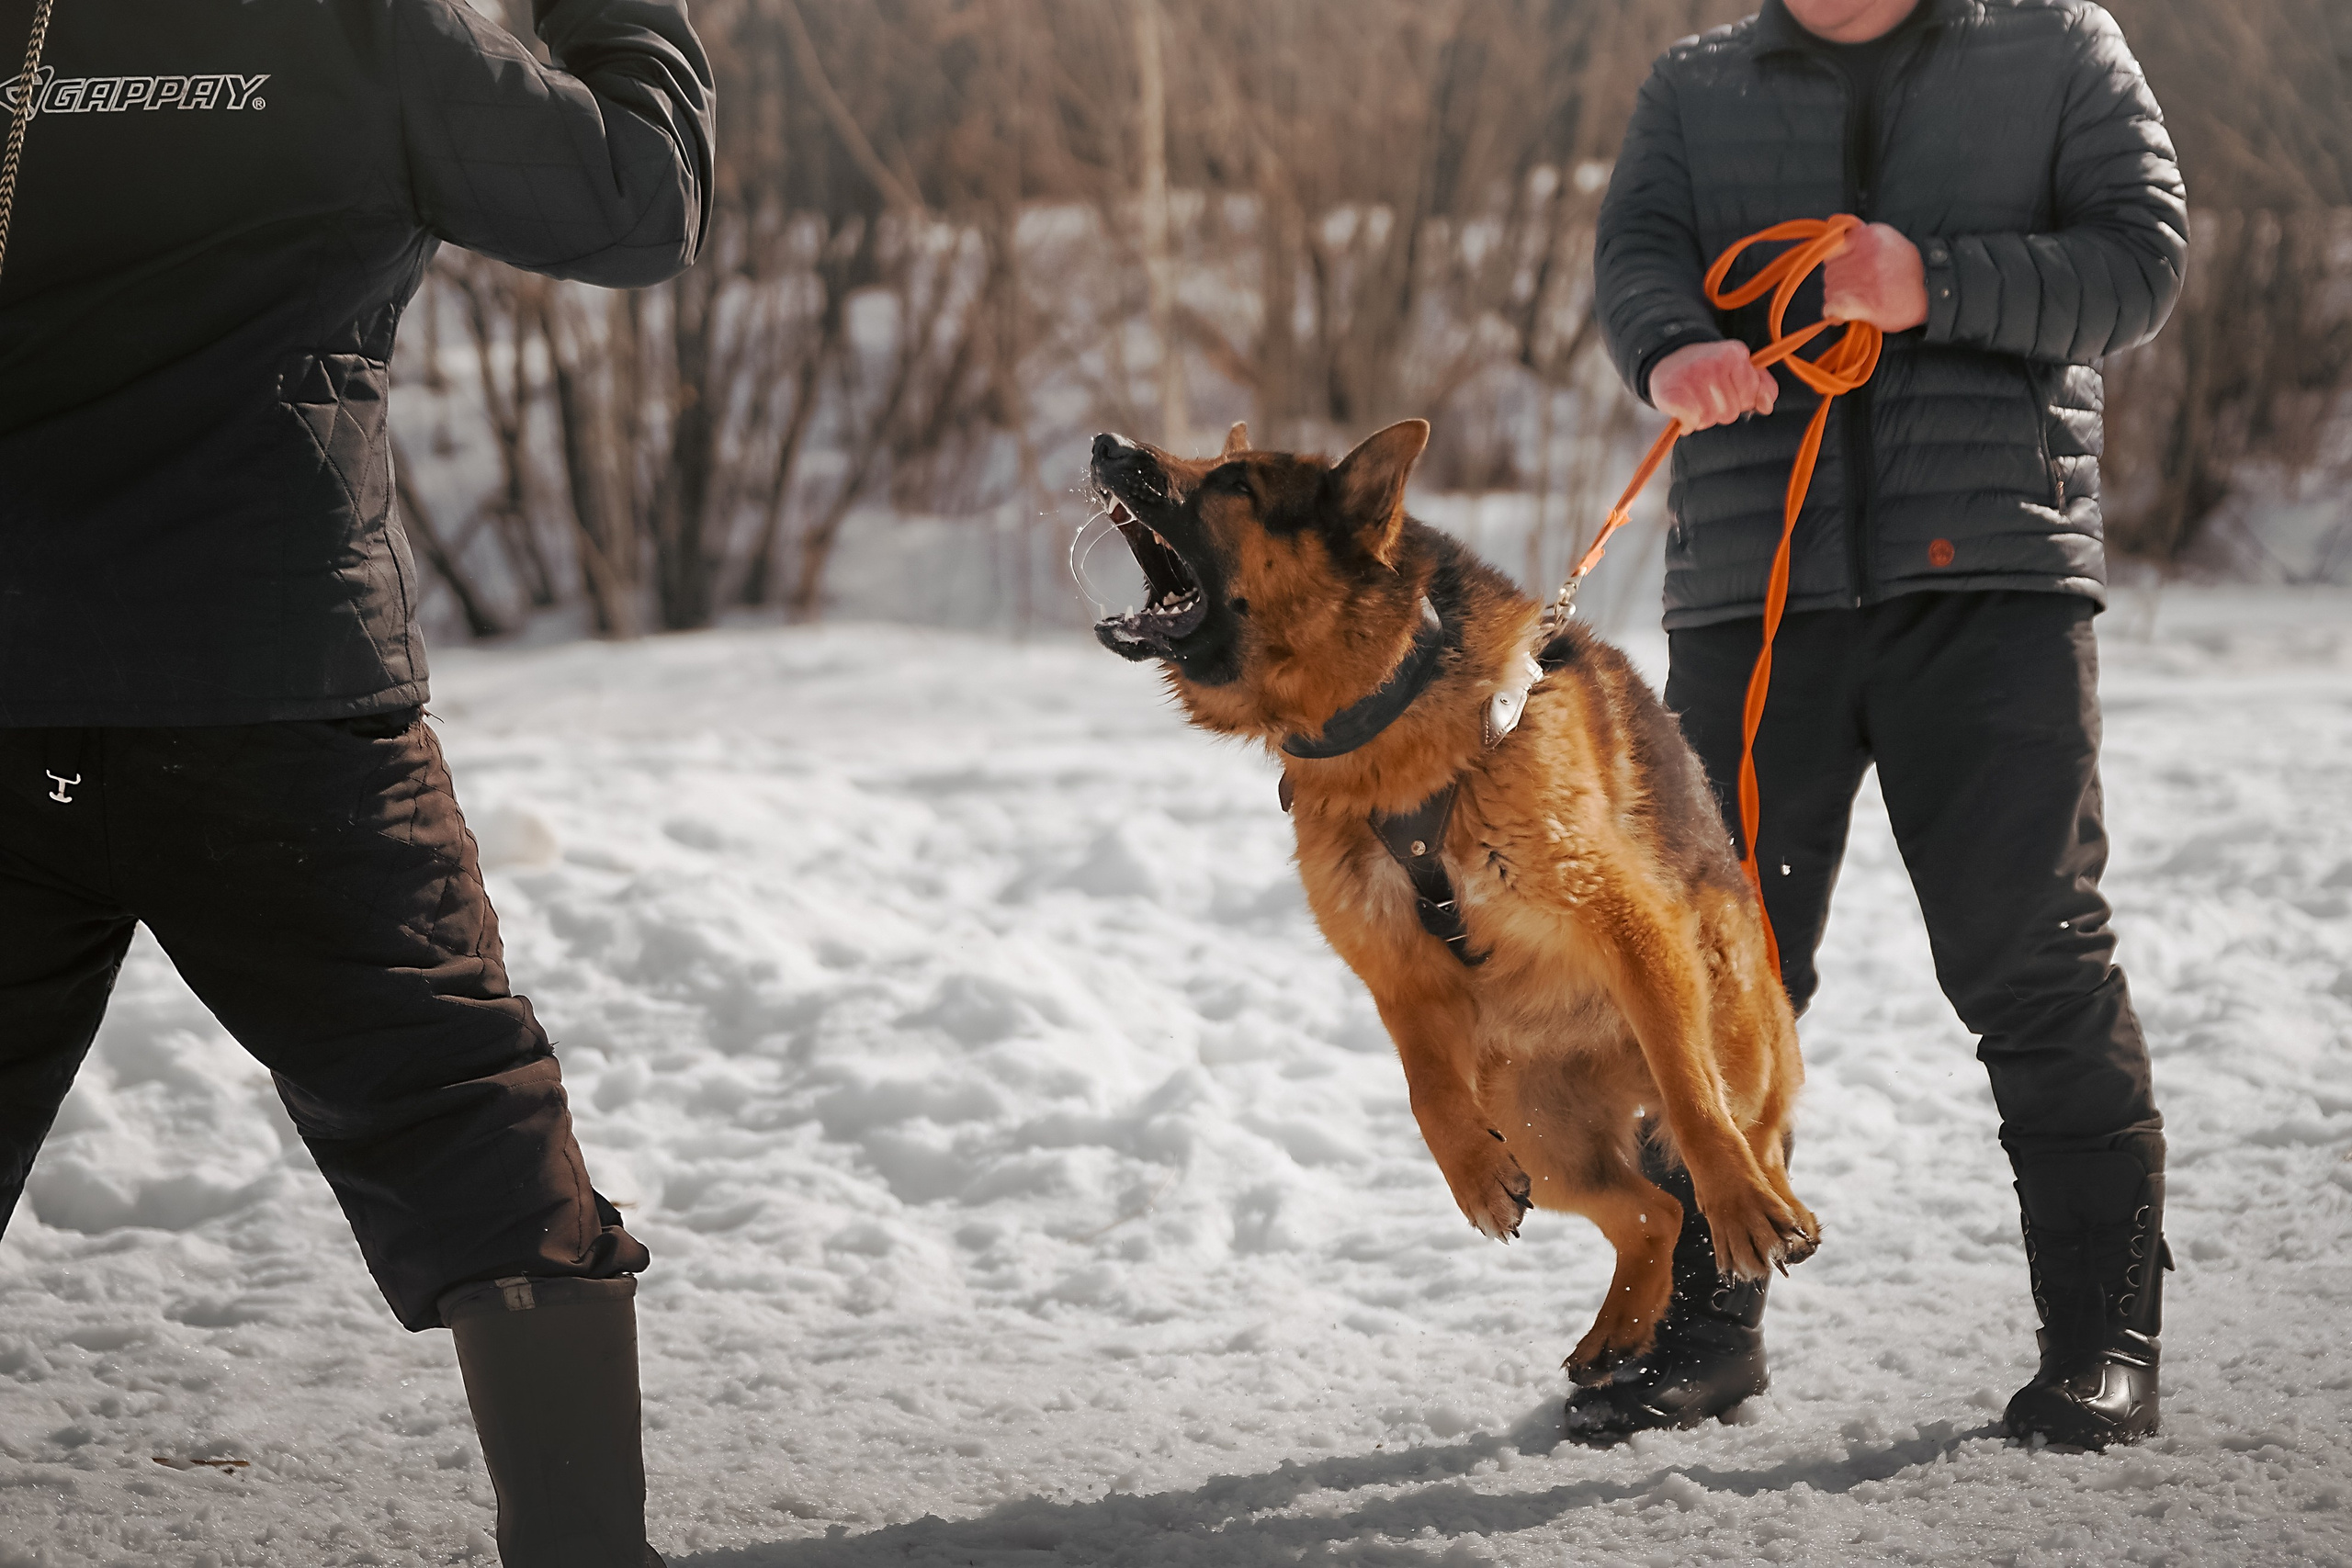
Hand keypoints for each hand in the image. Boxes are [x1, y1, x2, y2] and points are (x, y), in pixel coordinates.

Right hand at [1650, 340, 1777, 429]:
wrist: (1667, 358)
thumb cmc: (1706, 369)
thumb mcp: (1738, 369)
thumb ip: (1760, 386)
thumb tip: (1766, 407)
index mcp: (1735, 353)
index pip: (1750, 396)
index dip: (1739, 401)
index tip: (1726, 391)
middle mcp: (1714, 362)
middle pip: (1730, 411)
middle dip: (1720, 411)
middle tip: (1707, 398)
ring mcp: (1692, 376)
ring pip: (1710, 418)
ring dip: (1703, 418)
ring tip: (1695, 404)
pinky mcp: (1671, 392)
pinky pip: (1692, 420)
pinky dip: (1688, 424)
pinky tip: (1684, 415)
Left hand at [1822, 221, 1927, 330]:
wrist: (1930, 294)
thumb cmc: (1911, 270)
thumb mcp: (1890, 240)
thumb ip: (1865, 239)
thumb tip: (1842, 238)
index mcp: (1869, 235)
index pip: (1834, 244)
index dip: (1836, 258)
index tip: (1844, 265)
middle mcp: (1861, 254)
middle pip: (1830, 269)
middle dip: (1839, 279)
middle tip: (1858, 287)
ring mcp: (1857, 278)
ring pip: (1829, 289)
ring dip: (1837, 297)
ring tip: (1859, 300)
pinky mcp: (1856, 302)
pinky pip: (1830, 307)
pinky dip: (1833, 313)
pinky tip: (1842, 314)